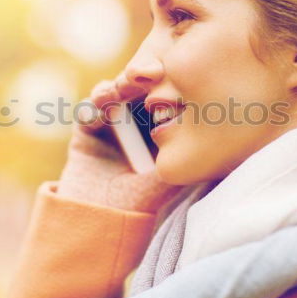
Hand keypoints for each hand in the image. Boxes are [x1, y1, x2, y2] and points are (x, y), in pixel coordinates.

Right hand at [55, 74, 186, 212]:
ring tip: (119, 90)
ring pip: (114, 93)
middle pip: (138, 90)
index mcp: (159, 132)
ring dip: (116, 87)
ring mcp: (111, 125)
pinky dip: (94, 103)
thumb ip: (182, 146)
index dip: (166, 85)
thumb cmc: (140, 202)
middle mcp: (136, 125)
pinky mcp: (87, 129)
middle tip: (142, 77)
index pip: (163, 98)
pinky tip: (100, 105)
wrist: (99, 220)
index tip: (169, 80)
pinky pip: (89, 109)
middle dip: (139, 81)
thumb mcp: (168, 173)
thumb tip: (210, 121)